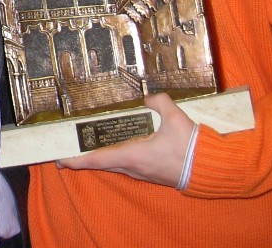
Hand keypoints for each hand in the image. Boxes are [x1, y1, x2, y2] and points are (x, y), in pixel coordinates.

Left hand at [57, 93, 195, 187]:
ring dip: (101, 158)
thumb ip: (159, 101)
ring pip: (115, 166)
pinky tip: (118, 149)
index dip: (76, 160)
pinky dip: (117, 159)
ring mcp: (143, 173)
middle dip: (84, 158)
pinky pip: (128, 166)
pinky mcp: (152, 174)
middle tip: (69, 151)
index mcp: (133, 155)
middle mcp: (134, 167)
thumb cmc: (191, 147)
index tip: (60, 159)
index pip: (97, 159)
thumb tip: (149, 96)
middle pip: (102, 164)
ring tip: (88, 148)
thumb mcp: (174, 116)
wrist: (211, 168)